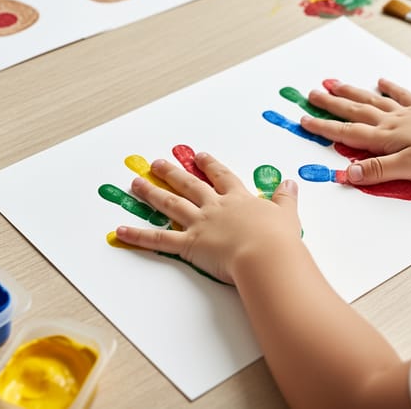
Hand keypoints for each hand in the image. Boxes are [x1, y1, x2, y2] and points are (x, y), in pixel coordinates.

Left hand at [115, 153, 301, 285]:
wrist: (266, 255)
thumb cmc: (278, 238)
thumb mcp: (286, 214)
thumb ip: (285, 198)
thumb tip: (290, 183)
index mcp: (239, 199)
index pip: (222, 177)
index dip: (210, 165)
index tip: (199, 156)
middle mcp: (216, 207)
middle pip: (189, 185)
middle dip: (172, 172)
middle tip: (158, 162)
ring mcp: (200, 224)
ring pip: (170, 204)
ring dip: (151, 192)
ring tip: (136, 183)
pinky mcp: (189, 245)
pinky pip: (159, 239)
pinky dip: (138, 235)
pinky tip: (120, 230)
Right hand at [300, 78, 410, 184]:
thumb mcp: (407, 168)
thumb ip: (377, 171)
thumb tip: (348, 173)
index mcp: (384, 138)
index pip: (347, 133)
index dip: (323, 127)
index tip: (303, 120)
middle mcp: (390, 122)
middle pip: (354, 110)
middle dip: (330, 103)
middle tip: (310, 94)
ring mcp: (406, 114)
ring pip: (372, 100)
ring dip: (351, 92)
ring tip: (334, 83)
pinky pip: (402, 96)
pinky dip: (390, 88)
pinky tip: (381, 81)